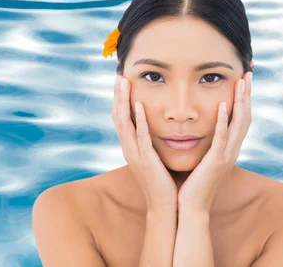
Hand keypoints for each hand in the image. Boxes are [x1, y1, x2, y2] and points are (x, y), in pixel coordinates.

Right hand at [112, 75, 177, 211]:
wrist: (165, 207)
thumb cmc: (164, 183)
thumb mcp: (155, 159)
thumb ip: (153, 144)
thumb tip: (158, 129)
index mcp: (132, 148)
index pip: (122, 119)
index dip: (120, 100)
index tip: (122, 82)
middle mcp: (129, 149)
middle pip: (117, 117)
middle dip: (118, 96)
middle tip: (119, 76)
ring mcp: (135, 155)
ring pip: (124, 123)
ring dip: (123, 101)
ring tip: (123, 83)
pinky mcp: (145, 160)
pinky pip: (140, 137)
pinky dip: (138, 121)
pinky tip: (138, 105)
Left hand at [177, 72, 252, 212]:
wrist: (189, 208)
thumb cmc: (191, 184)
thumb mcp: (201, 159)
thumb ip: (204, 143)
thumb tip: (198, 128)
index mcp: (228, 149)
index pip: (241, 119)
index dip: (244, 99)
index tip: (243, 80)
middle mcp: (232, 150)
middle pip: (245, 117)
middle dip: (247, 95)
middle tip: (248, 73)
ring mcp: (226, 156)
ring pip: (239, 124)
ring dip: (241, 102)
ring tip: (241, 82)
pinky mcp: (216, 162)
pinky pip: (222, 138)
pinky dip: (225, 121)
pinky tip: (223, 105)